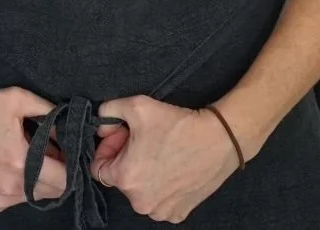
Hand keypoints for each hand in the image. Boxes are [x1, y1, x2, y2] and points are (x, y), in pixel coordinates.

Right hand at [0, 86, 68, 212]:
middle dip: (58, 172)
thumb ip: (50, 113)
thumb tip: (70, 129)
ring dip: (41, 180)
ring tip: (27, 157)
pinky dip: (23, 187)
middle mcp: (10, 186)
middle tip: (48, 151)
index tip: (68, 151)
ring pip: (38, 196)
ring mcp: (0, 198)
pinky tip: (12, 168)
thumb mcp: (19, 99)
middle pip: (55, 190)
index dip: (72, 164)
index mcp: (20, 162)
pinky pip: (20, 199)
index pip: (65, 178)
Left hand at [91, 96, 242, 222]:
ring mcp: (161, 211)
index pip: (98, 168)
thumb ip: (108, 111)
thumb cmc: (179, 124)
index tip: (123, 136)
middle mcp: (140, 202)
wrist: (220, 139)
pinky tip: (172, 168)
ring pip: (139, 191)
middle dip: (126, 158)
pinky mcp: (179, 213)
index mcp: (125, 179)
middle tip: (144, 140)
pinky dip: (161, 187)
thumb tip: (101, 124)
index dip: (108, 148)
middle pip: (120, 179)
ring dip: (143, 173)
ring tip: (160, 152)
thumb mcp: (136, 106)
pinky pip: (159, 201)